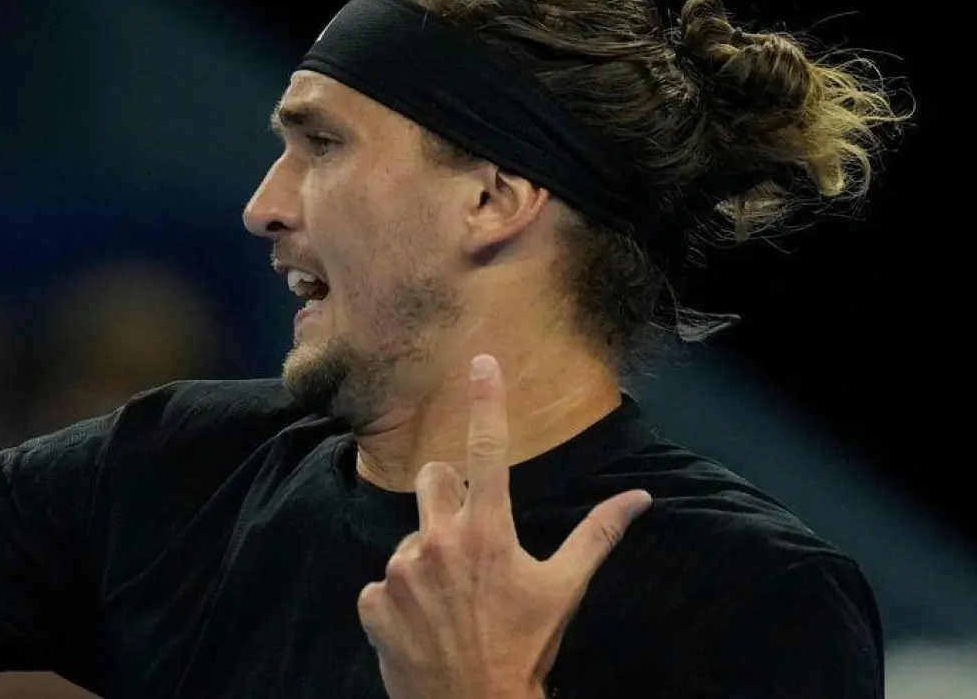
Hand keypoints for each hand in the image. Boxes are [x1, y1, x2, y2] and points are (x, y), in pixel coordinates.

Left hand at [356, 354, 651, 698]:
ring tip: (451, 601)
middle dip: (446, 494)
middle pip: (431, 479)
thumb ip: (596, 536)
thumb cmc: (525, 648)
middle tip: (466, 536)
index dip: (486, 401)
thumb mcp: (564, 590)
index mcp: (488, 533)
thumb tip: (639, 497)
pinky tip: (424, 624)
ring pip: (408, 537)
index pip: (488, 452)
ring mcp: (398, 571)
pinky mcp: (371, 600)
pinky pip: (382, 582)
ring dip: (426, 557)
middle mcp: (437, 541)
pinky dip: (400, 598)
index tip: (479, 361)